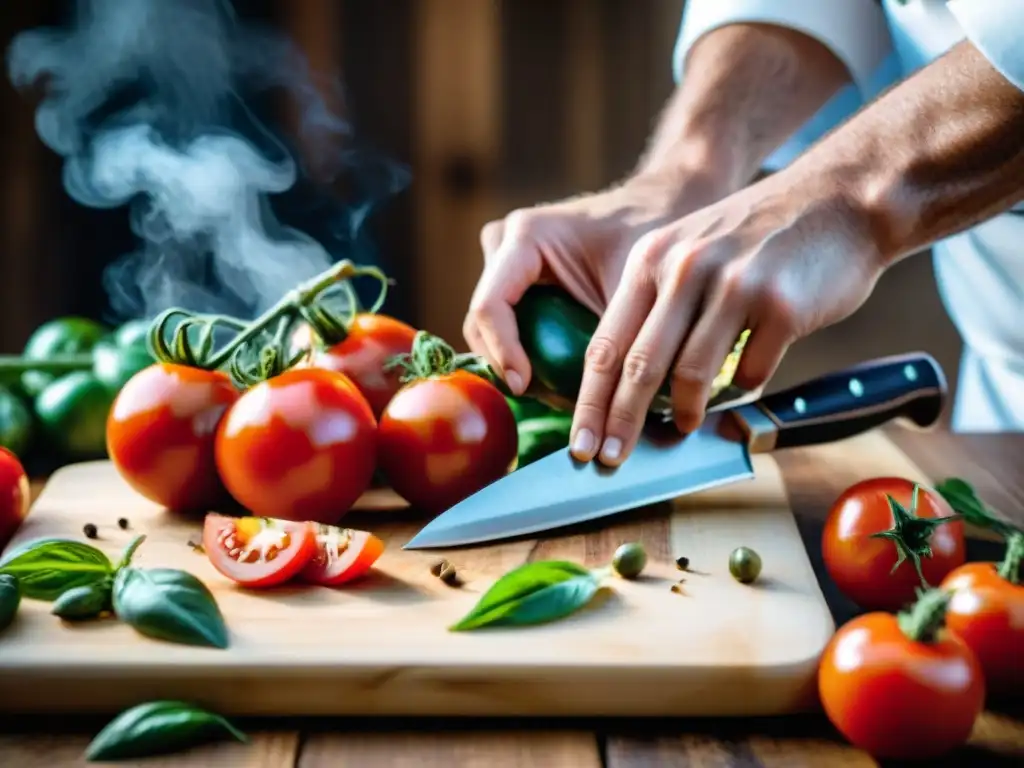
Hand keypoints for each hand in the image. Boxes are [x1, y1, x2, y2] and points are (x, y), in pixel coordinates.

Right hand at [463, 172, 724, 395]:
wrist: (657, 207)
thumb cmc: (650, 240)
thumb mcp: (632, 292)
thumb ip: (609, 341)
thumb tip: (602, 403)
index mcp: (526, 237)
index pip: (491, 307)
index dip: (503, 354)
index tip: (528, 387)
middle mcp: (503, 243)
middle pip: (482, 320)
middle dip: (509, 364)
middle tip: (551, 399)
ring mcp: (502, 258)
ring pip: (487, 325)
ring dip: (515, 361)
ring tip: (560, 392)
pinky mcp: (511, 275)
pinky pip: (503, 322)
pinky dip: (524, 350)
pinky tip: (558, 375)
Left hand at [570, 171, 884, 465]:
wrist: (840, 200)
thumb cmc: (759, 238)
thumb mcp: (692, 250)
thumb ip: (661, 307)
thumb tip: (635, 387)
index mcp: (652, 259)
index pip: (605, 343)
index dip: (590, 401)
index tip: (580, 442)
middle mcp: (686, 269)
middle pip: (639, 365)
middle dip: (620, 422)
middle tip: (610, 460)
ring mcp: (734, 286)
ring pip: (691, 374)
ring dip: (686, 412)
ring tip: (686, 425)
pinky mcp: (781, 305)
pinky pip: (749, 372)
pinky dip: (741, 389)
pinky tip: (742, 384)